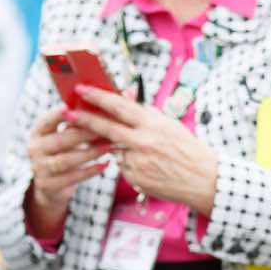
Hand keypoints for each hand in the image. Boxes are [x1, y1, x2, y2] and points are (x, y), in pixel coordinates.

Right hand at [24, 106, 110, 234]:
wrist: (52, 184)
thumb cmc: (68, 149)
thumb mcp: (71, 132)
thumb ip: (92, 114)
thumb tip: (129, 91)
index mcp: (39, 131)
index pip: (47, 121)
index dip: (58, 115)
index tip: (73, 108)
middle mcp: (35, 148)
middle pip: (60, 140)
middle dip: (84, 134)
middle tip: (106, 129)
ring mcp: (40, 168)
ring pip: (66, 160)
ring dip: (89, 153)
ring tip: (109, 146)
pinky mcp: (48, 185)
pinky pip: (72, 177)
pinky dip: (90, 171)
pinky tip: (105, 164)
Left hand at [65, 85, 219, 215]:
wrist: (203, 179)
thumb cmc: (186, 148)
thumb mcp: (168, 124)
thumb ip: (144, 112)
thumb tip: (124, 96)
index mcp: (151, 123)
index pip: (118, 106)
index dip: (97, 97)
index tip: (81, 90)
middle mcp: (142, 141)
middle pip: (105, 128)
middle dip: (83, 119)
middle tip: (67, 113)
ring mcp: (137, 162)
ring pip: (114, 150)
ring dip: (119, 148)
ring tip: (145, 152)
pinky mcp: (135, 178)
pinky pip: (123, 167)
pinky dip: (130, 164)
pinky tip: (149, 167)